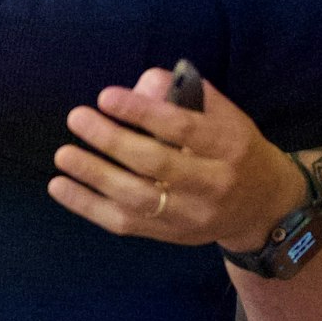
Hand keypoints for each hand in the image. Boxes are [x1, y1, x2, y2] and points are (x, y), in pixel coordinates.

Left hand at [51, 67, 299, 251]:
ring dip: (94, 175)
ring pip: (137, 198)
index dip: (142, 112)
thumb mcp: (225, 115)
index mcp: (230, 145)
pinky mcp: (171, 234)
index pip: (184, 127)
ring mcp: (191, 214)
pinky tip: (60, 187)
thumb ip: (186, 94)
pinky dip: (87, 206)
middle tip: (77, 118)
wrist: (262, 206)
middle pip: (157, 163)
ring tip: (64, 154)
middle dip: (112, 140)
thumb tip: (139, 86)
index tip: (106, 97)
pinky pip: (124, 222)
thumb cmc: (233, 148)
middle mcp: (214, 183)